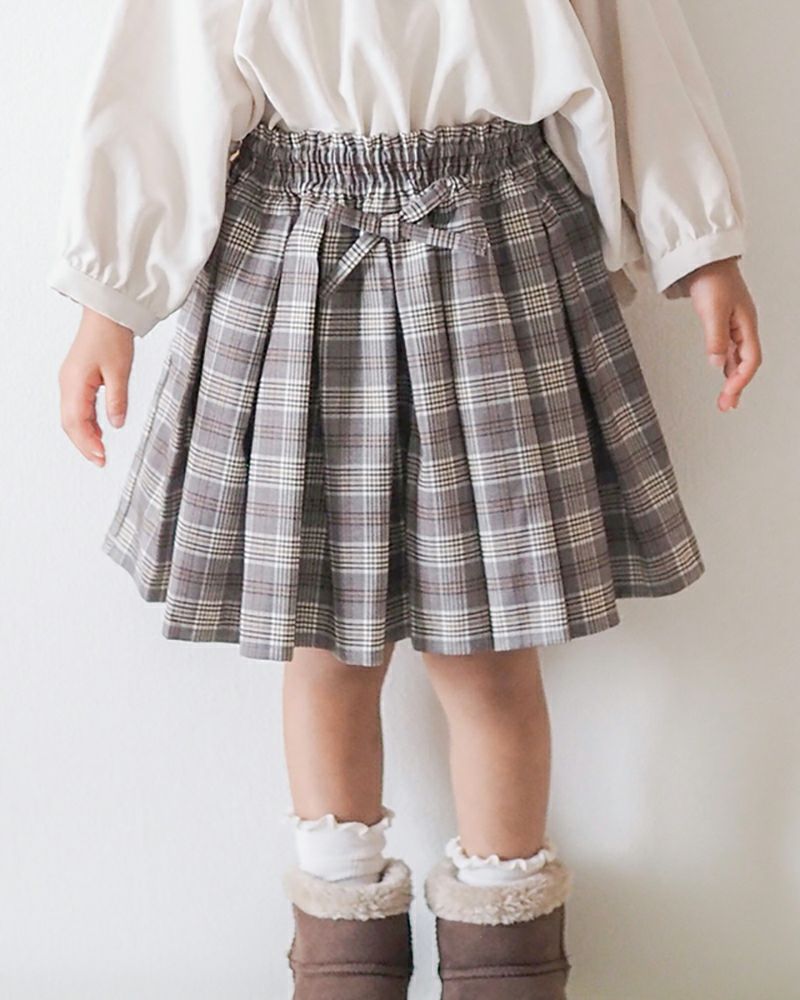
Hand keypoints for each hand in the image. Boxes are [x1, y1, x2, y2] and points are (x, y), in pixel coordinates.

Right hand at [58, 307, 133, 465]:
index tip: (101, 458)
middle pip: (70, 423)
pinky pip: (77, 407)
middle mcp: (67, 383)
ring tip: (101, 451)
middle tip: (101, 461)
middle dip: (84, 444)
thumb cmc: (111, 336)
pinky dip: (86, 422)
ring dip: (85, 435)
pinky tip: (99, 431)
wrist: (106, 313)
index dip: (87, 443)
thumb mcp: (119, 371)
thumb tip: (116, 424)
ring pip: (72, 416)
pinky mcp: (77, 378)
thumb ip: (117, 400)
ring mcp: (70, 381)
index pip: (76, 422)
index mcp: (74, 383)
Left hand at [681, 257, 760, 411]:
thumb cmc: (712, 279)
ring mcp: (734, 325)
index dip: (741, 380)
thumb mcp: (713, 311)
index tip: (729, 395)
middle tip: (727, 405)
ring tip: (725, 397)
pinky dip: (725, 363)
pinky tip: (720, 370)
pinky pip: (728, 348)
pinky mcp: (723, 321)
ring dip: (731, 377)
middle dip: (737, 386)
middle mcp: (743, 327)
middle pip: (745, 363)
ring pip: (737, 357)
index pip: (750, 360)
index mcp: (746, 325)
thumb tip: (716, 361)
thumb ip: (715, 338)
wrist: (705, 259)